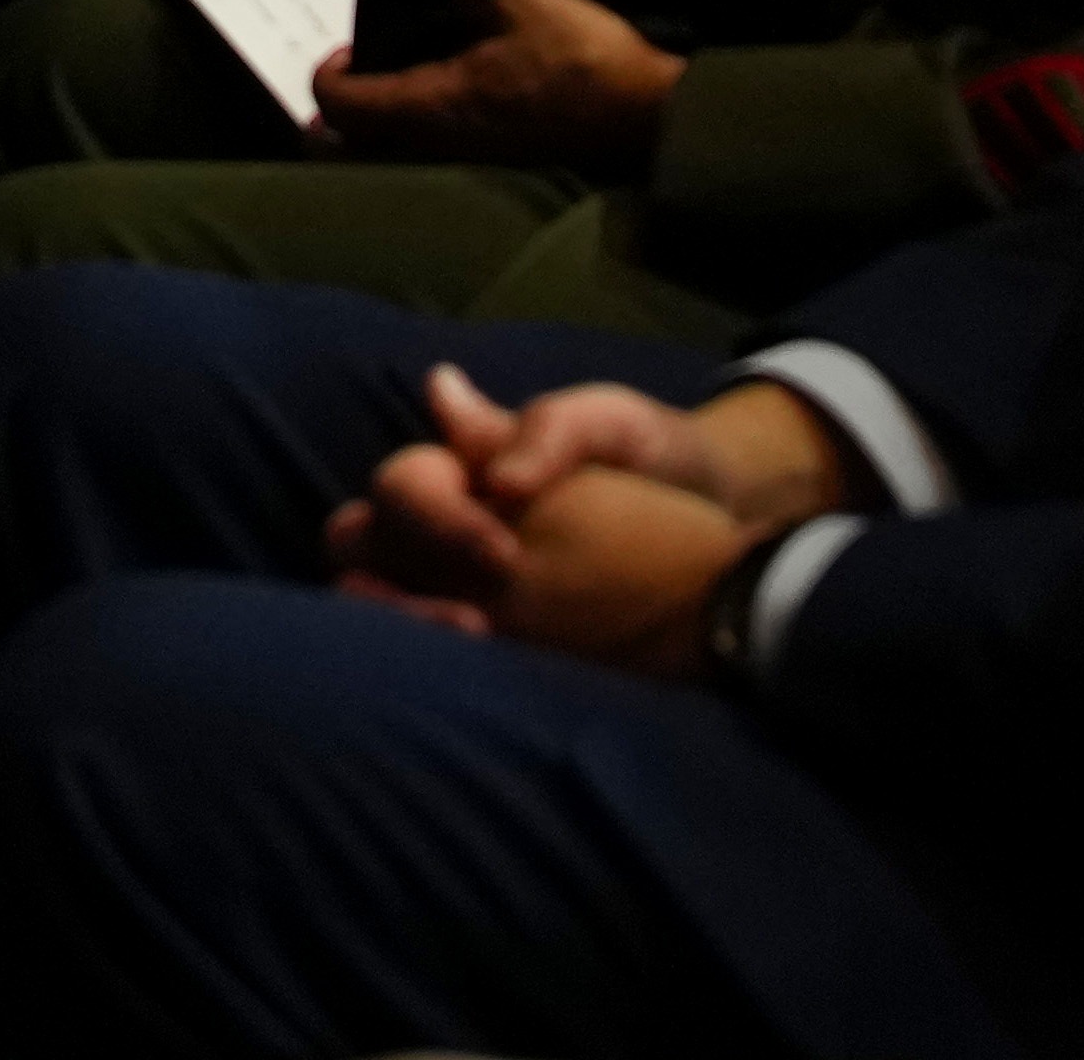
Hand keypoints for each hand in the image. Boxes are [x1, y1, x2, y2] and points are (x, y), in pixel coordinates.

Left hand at [305, 0, 682, 173]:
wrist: (654, 124)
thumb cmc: (590, 68)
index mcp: (431, 107)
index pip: (339, 106)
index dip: (327, 71)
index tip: (346, 41)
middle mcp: (438, 146)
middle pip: (353, 143)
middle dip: (341, 108)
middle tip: (357, 64)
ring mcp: (466, 161)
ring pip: (392, 152)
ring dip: (378, 119)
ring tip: (398, 67)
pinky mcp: (494, 163)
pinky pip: (431, 152)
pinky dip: (417, 125)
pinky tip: (450, 84)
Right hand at [322, 369, 756, 679]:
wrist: (722, 522)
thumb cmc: (655, 457)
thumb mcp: (611, 425)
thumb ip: (536, 423)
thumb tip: (441, 395)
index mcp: (463, 469)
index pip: (399, 487)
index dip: (435, 521)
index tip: (504, 554)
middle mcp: (447, 527)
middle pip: (361, 550)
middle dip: (394, 588)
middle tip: (477, 623)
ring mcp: (466, 587)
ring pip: (382, 612)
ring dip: (411, 634)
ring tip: (485, 657)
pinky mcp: (502, 641)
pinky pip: (439, 661)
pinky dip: (448, 673)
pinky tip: (504, 688)